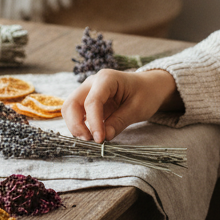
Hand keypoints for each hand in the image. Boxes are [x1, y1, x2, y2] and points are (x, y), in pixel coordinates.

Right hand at [63, 69, 180, 143]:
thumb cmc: (146, 94)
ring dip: (76, 126)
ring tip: (91, 139)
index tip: (99, 140)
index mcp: (107, 79)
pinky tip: (91, 135)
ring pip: (70, 109)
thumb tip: (105, 137)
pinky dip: (80, 125)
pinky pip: (77, 114)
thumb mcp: (138, 109)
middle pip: (72, 104)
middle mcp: (92, 82)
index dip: (93, 122)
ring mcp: (88, 91)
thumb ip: (120, 122)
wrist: (150, 87)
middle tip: (90, 141)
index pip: (92, 102)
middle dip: (76, 125)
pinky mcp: (87, 101)